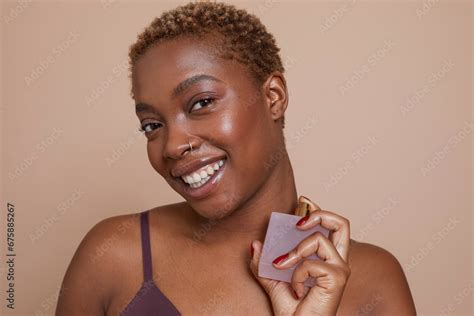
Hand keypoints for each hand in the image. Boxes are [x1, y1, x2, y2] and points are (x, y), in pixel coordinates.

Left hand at [249, 199, 350, 315]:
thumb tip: (255, 244)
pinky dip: (296, 273)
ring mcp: (340, 270)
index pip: (330, 225)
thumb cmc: (293, 311)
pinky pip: (312, 263)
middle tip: (297, 222)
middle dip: (319, 213)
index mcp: (327, 259)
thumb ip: (264, 264)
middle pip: (342, 223)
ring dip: (295, 250)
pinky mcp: (337, 279)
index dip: (317, 210)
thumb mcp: (273, 282)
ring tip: (283, 267)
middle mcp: (338, 261)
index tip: (302, 201)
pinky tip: (296, 289)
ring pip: (320, 239)